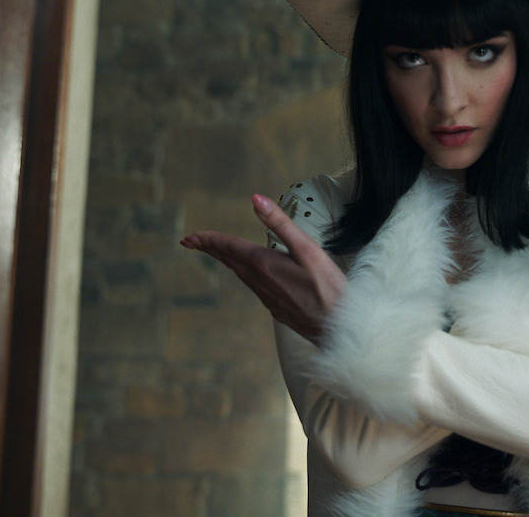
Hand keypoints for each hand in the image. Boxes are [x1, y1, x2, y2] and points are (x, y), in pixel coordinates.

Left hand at [180, 194, 345, 344]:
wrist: (338, 328)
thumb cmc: (328, 288)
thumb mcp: (307, 249)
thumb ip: (281, 224)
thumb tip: (255, 200)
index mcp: (264, 264)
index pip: (230, 247)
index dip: (209, 239)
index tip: (190, 236)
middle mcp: (260, 282)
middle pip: (229, 261)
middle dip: (210, 249)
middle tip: (191, 242)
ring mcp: (267, 297)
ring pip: (239, 274)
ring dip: (225, 261)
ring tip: (215, 252)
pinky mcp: (277, 308)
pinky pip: (252, 286)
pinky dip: (242, 274)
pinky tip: (247, 274)